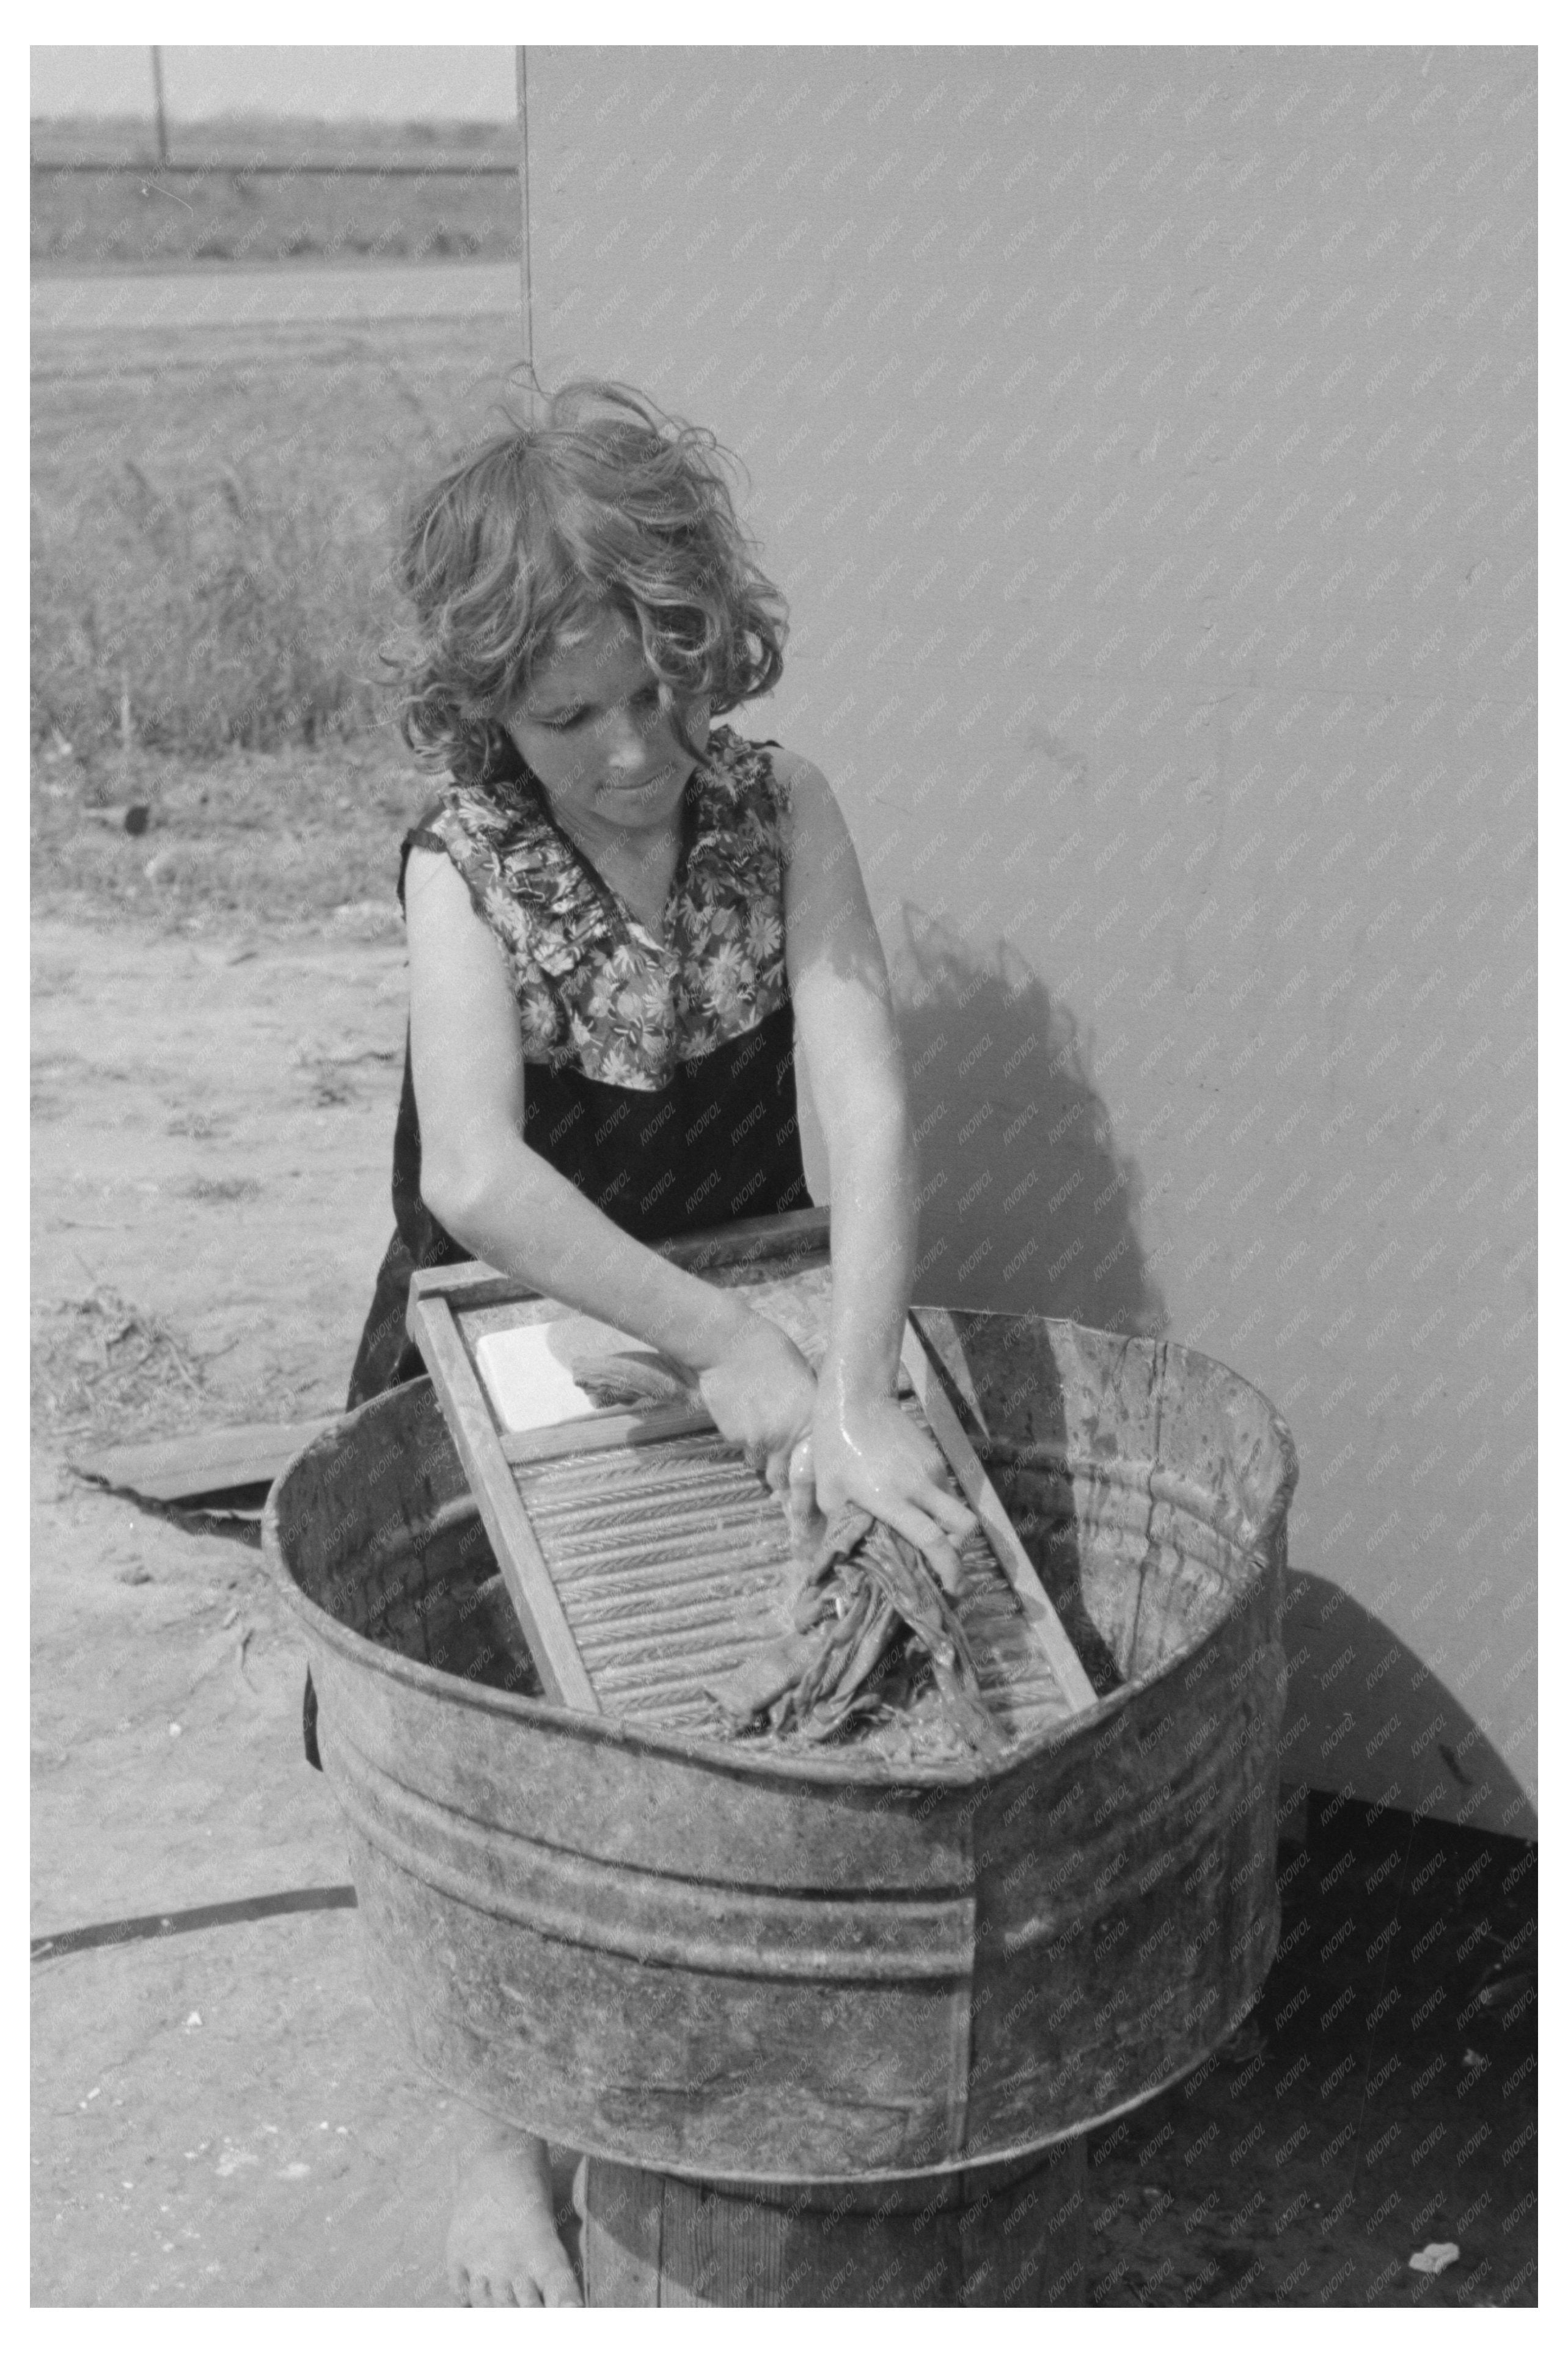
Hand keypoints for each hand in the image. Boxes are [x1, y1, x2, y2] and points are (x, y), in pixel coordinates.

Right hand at [694, 1312, 816, 1491]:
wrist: (728, 1345)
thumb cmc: (770, 1352)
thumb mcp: (803, 1379)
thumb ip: (808, 1411)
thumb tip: (808, 1430)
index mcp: (812, 1422)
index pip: (812, 1470)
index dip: (807, 1485)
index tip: (804, 1493)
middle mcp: (789, 1438)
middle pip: (783, 1478)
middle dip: (781, 1479)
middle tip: (780, 1475)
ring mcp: (760, 1441)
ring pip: (760, 1462)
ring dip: (761, 1454)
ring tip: (758, 1427)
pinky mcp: (735, 1438)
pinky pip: (742, 1446)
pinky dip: (743, 1437)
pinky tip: (742, 1414)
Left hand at [808, 1384, 977, 1593]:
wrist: (854, 1398)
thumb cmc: (834, 1447)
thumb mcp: (828, 1493)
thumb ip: (840, 1529)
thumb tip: (838, 1561)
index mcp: (892, 1499)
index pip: (933, 1541)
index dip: (949, 1569)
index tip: (954, 1589)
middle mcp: (919, 1486)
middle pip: (964, 1526)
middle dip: (960, 1550)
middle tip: (944, 1563)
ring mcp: (931, 1469)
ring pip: (954, 1508)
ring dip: (944, 1526)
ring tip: (920, 1531)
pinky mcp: (934, 1456)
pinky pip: (944, 1489)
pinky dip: (934, 1504)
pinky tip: (911, 1501)